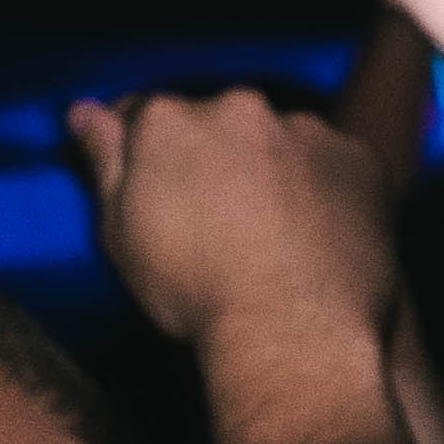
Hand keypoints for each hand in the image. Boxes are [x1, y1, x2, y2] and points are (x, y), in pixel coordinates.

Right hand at [73, 86, 399, 359]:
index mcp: (168, 122)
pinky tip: (318, 233)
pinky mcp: (358, 158)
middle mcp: (237, 109)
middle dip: (219, 158)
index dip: (154, 154)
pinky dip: (328, 187)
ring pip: (282, 139)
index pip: (149, 115)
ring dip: (277, 169)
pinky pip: (337, 162)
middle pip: (220, 123)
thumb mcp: (122, 233)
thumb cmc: (194, 293)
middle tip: (224, 219)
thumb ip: (106, 160)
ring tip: (276, 232)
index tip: (168, 188)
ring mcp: (305, 130)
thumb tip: (85, 110)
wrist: (290, 334)